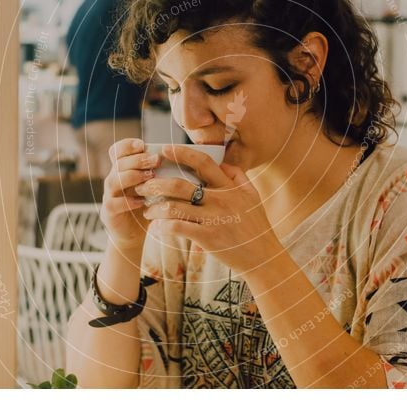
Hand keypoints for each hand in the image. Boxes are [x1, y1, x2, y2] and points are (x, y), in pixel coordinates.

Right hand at [100, 138, 160, 249]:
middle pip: (119, 163)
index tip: (142, 144)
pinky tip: (141, 201)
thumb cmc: (148, 205)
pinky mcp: (109, 212)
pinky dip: (127, 201)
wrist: (134, 233)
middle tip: (156, 160)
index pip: (117, 151)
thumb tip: (183, 158)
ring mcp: (109, 196)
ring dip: (132, 176)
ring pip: (113, 180)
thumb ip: (160, 173)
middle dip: (138, 159)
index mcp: (123, 170)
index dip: (127, 146)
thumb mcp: (154, 186)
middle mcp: (114, 180)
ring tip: (150, 177)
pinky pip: (113, 204)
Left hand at [134, 144, 282, 276]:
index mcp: (230, 187)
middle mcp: (221, 200)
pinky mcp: (208, 238)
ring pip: (175, 207)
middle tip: (143, 185)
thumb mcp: (253, 196)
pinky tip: (157, 228)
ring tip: (147, 211)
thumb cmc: (256, 227)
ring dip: (155, 208)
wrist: (263, 257)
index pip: (203, 163)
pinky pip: (178, 228)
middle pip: (181, 185)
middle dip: (157, 184)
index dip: (181, 153)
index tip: (164, 149)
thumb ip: (239, 177)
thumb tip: (223, 164)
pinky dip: (164, 227)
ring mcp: (214, 219)